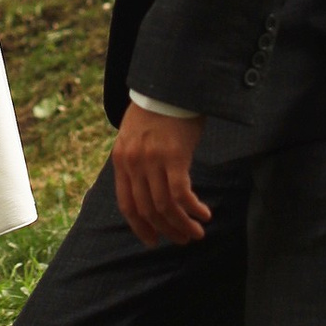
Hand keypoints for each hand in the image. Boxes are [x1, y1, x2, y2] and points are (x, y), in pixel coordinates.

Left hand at [113, 102, 208, 246]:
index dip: (140, 227)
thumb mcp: (134, 136)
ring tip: (197, 233)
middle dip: (166, 230)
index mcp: (120, 160)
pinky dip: (192, 209)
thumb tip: (146, 187)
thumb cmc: (155, 110)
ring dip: (182, 224)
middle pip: (147, 209)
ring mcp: (152, 161)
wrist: (168, 84)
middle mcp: (133, 164)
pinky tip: (204, 214)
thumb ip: (135, 160)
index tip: (153, 240)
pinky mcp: (174, 156)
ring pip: (165, 206)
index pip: (127, 204)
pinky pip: (181, 193)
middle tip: (182, 240)